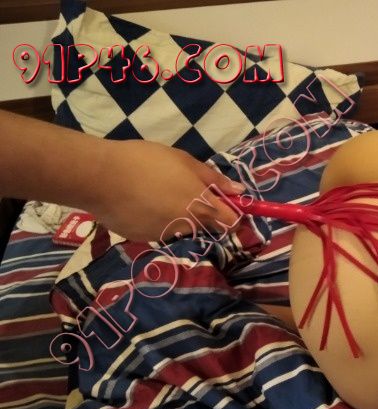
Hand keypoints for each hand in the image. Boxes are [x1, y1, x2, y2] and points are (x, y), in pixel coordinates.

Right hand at [86, 139, 244, 241]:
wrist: (100, 177)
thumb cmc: (146, 161)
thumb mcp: (185, 161)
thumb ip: (213, 179)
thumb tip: (239, 191)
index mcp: (201, 206)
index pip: (231, 223)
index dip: (233, 215)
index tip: (225, 205)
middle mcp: (187, 227)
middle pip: (205, 226)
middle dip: (200, 212)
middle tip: (181, 190)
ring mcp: (165, 236)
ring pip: (180, 228)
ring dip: (175, 216)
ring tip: (154, 193)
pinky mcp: (144, 240)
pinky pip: (157, 230)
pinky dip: (154, 220)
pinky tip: (139, 203)